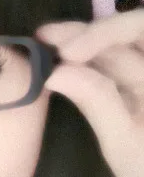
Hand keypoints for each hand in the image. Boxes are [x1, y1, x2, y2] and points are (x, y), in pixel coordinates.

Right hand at [36, 10, 143, 176]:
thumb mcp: (124, 146)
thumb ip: (96, 101)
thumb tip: (54, 70)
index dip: (108, 30)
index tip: (67, 52)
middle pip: (128, 36)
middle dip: (87, 33)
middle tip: (42, 37)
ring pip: (115, 51)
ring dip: (81, 44)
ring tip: (43, 44)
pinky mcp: (134, 95)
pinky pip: (109, 71)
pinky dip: (83, 65)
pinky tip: (58, 62)